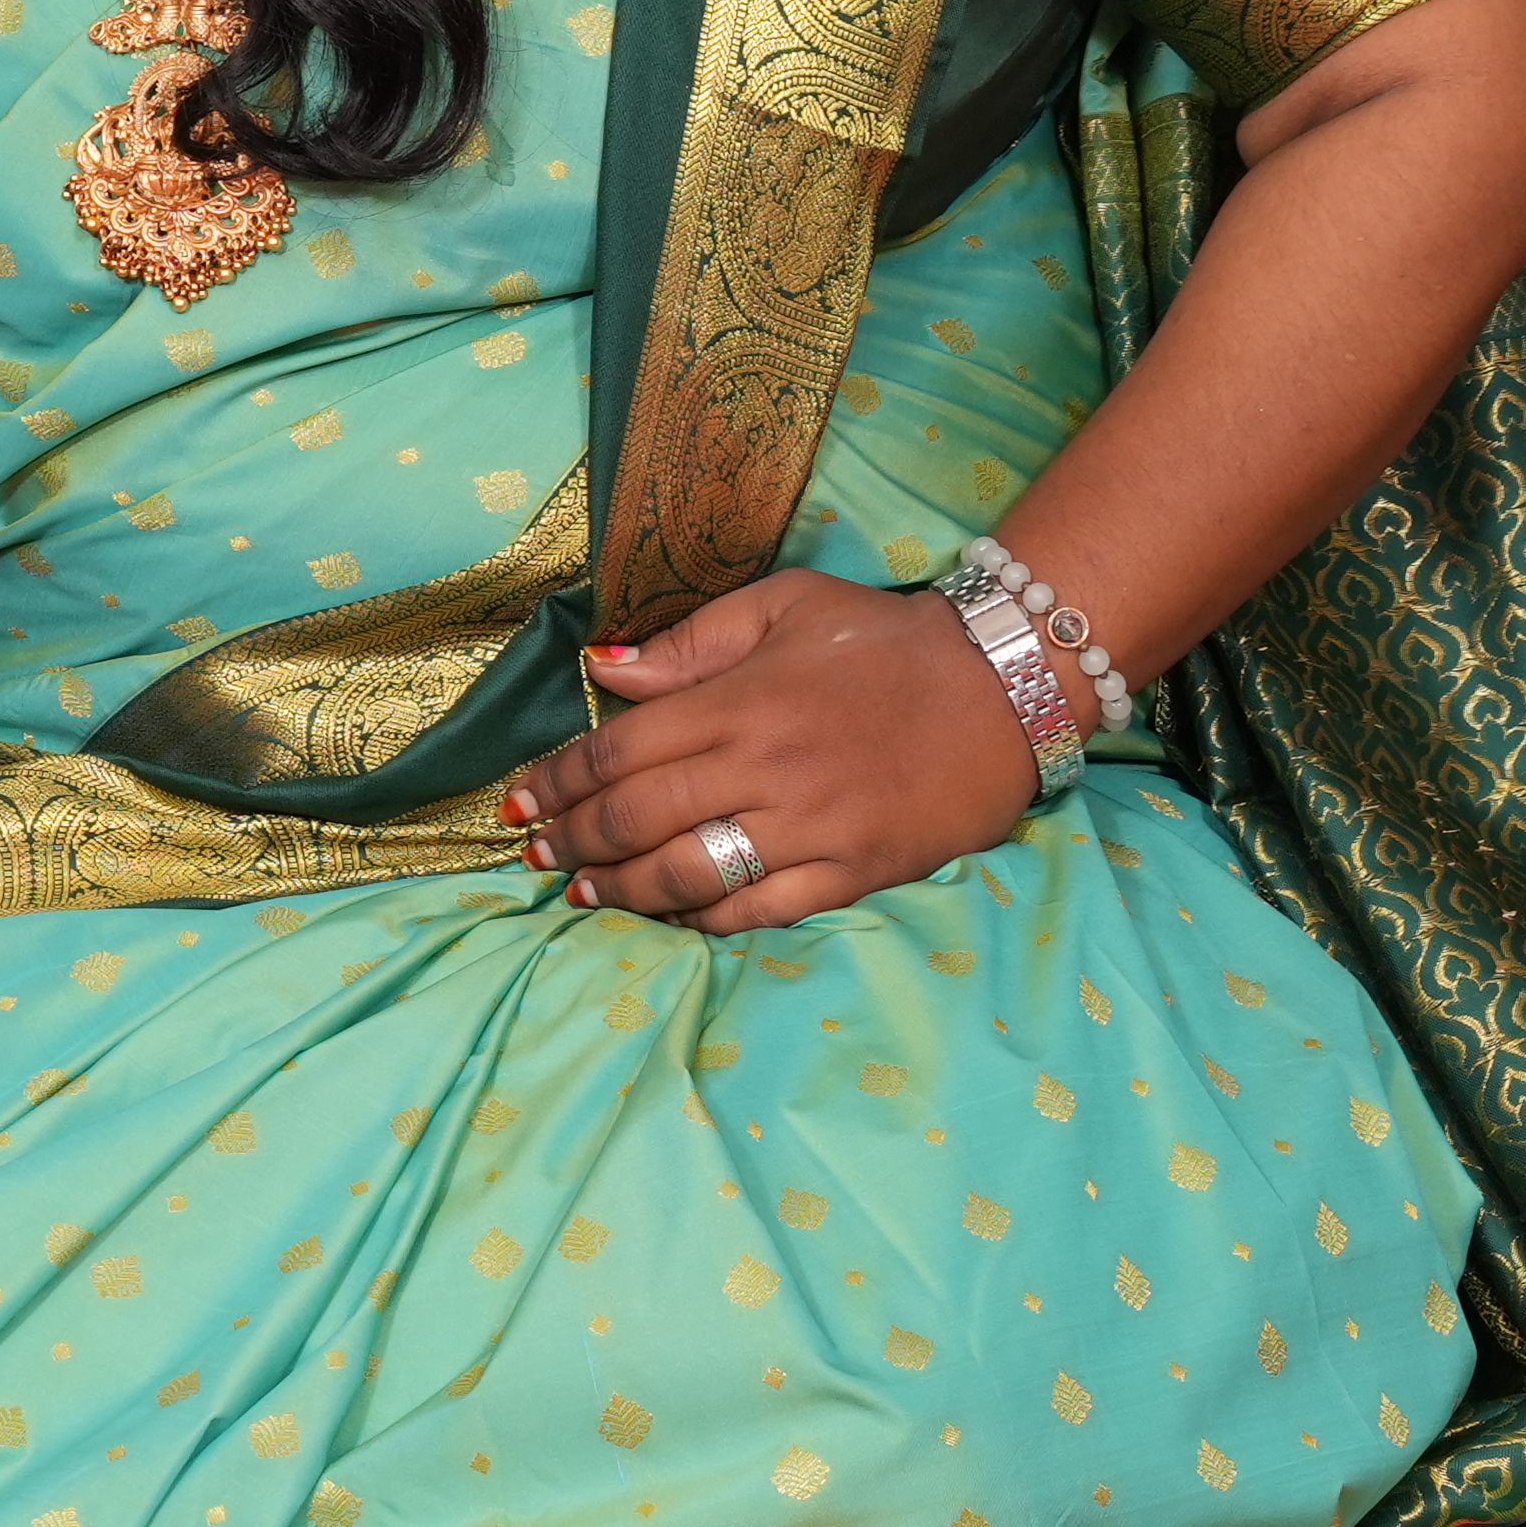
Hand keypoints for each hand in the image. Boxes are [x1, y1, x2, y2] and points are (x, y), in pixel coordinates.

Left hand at [507, 570, 1041, 930]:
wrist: (1006, 682)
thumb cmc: (884, 639)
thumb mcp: (783, 606)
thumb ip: (690, 642)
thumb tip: (602, 667)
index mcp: (739, 702)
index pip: (618, 750)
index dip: (557, 782)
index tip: (519, 802)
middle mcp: (765, 768)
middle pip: (639, 817)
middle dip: (575, 841)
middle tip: (536, 855)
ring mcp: (812, 826)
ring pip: (691, 873)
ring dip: (625, 890)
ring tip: (586, 893)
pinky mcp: (856, 870)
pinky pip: (764, 910)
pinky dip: (708, 920)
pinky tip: (673, 917)